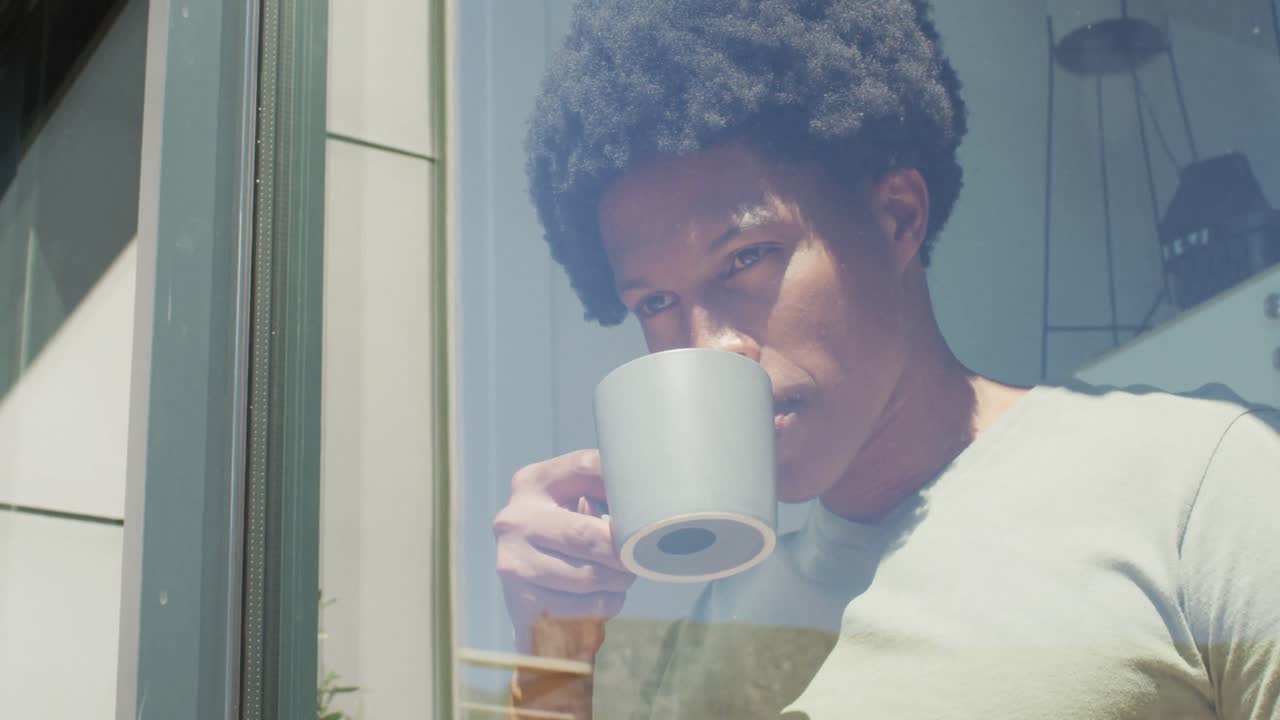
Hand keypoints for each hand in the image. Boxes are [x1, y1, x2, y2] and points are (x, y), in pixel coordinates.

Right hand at [494, 449, 635, 655]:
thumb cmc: (563, 534)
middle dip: (624, 550)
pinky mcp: (523, 605)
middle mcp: (514, 520)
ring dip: (620, 580)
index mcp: (530, 483)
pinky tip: (605, 596)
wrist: (523, 593)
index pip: (586, 466)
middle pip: (588, 534)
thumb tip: (654, 487)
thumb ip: (602, 487)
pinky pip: (585, 607)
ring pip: (589, 576)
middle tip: (645, 556)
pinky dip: (608, 603)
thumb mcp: (572, 500)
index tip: (650, 500)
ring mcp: (515, 564)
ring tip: (624, 576)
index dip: (624, 483)